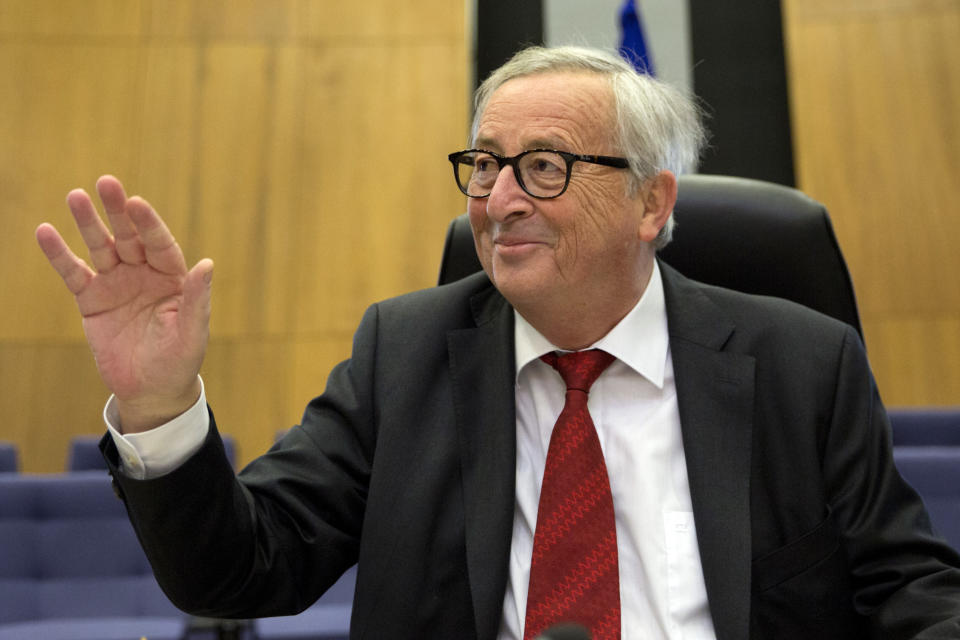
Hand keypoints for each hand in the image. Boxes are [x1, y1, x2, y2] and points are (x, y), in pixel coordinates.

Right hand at [36, 175, 213, 431]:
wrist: (151, 390)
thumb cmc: (179, 361)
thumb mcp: (192, 333)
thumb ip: (197, 299)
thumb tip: (207, 263)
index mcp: (173, 277)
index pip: (160, 243)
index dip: (149, 224)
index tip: (136, 203)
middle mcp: (144, 274)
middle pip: (130, 236)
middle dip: (118, 212)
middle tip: (106, 183)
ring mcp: (117, 284)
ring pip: (101, 247)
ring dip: (88, 223)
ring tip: (75, 196)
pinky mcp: (92, 300)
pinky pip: (74, 273)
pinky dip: (59, 254)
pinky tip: (45, 232)